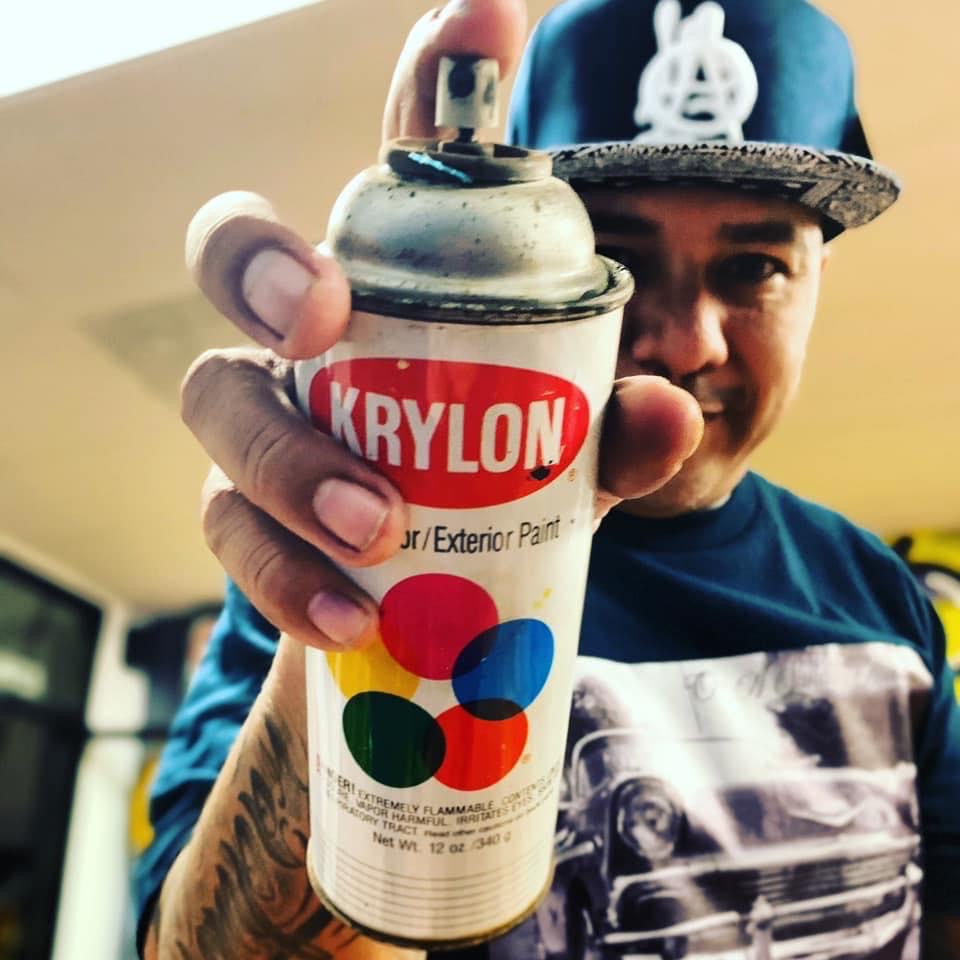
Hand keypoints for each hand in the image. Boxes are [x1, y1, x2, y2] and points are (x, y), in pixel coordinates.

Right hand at [181, 0, 702, 652]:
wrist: (416, 614)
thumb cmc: (492, 507)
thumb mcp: (562, 468)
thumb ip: (611, 434)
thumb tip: (668, 407)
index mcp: (400, 294)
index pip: (404, 173)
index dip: (433, 87)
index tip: (486, 14)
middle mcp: (312, 340)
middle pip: (240, 253)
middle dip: (262, 260)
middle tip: (321, 314)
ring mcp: (265, 424)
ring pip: (218, 396)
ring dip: (290, 459)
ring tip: (378, 528)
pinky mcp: (243, 518)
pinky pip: (230, 528)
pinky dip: (284, 571)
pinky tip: (345, 618)